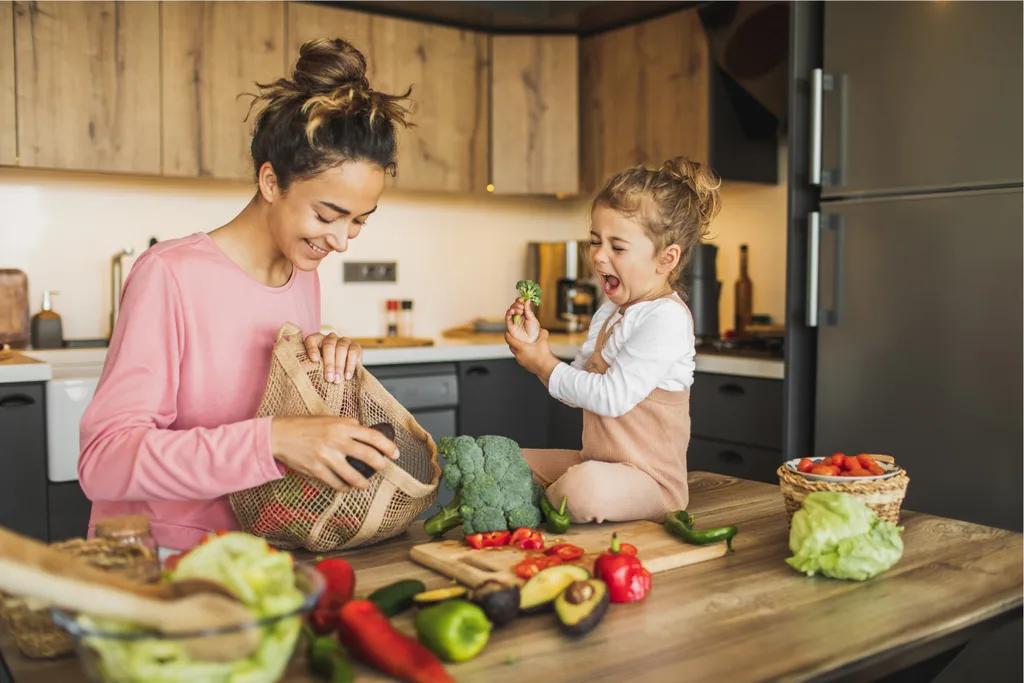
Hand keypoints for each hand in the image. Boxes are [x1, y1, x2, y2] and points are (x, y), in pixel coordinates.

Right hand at [270, 416, 398, 489]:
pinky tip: (346, 487)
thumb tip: (365, 432)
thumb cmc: (305, 426)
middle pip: (368, 456)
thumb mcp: (329, 418)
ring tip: (364, 484)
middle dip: (380, 465)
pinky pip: (336, 484)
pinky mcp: (316, 470)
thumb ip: (348, 425)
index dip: (388, 446)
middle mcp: (336, 441)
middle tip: (383, 468)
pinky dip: (343, 487)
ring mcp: (326, 457)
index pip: (373, 436)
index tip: (395, 454)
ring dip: (362, 483)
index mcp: (342, 426)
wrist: (280, 436)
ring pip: (353, 476)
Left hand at [304, 332, 361, 383]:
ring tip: (337, 380)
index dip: (312, 349)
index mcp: (316, 341)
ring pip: (341, 348)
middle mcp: (330, 338)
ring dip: (339, 365)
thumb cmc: (324, 371)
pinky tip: (347, 376)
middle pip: (329, 345)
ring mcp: (343, 341)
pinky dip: (350, 365)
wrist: (341, 375)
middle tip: (329, 378)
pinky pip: (353, 352)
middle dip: (329, 363)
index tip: (314, 360)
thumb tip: (303, 369)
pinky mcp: (355, 346)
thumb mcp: (315, 369)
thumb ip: (309, 368)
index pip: (311, 340)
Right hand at [505, 297, 540, 343]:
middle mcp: (518, 316)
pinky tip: (512, 311)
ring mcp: (513, 321)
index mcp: (524, 314)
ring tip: (519, 310)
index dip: (520, 301)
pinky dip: (509, 313)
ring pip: (510, 311)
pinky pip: (507, 318)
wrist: (531, 341)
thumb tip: (527, 300)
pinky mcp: (509, 326)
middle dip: (517, 304)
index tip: (522, 299)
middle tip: (521, 306)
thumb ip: (528, 310)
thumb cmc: (533, 331)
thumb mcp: (532, 319)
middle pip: (514, 307)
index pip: (520, 305)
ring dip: (513, 308)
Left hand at [505, 328, 560, 383]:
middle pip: (511, 347)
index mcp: (521, 348)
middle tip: (514, 337)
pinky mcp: (524, 366)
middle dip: (511, 341)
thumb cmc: (544, 356)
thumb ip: (542, 333)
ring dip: (516, 349)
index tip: (507, 332)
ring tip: (521, 345)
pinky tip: (527, 353)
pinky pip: (520, 358)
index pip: (510, 340)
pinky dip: (521, 355)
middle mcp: (519, 355)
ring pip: (515, 353)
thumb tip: (542, 330)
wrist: (547, 368)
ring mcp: (521, 361)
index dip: (507, 335)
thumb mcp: (543, 341)